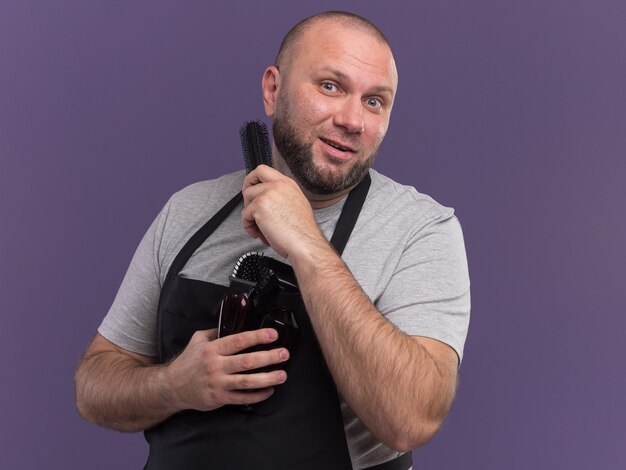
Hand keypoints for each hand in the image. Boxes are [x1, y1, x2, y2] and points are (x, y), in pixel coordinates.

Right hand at [166, 328, 289, 410]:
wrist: (172, 387)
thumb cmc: (188, 362)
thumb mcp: (197, 340)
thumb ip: (215, 332)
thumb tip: (232, 322)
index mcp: (212, 349)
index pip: (238, 341)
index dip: (257, 337)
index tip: (272, 334)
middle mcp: (216, 366)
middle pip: (246, 362)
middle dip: (268, 357)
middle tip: (284, 354)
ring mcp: (218, 383)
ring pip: (247, 382)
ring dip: (267, 378)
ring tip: (282, 375)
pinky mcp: (219, 398)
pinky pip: (242, 398)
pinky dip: (257, 396)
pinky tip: (269, 390)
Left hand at [241, 165, 323, 259]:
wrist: (306, 244)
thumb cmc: (302, 233)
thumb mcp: (295, 205)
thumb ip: (280, 197)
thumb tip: (265, 200)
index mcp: (288, 184)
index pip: (263, 170)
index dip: (253, 179)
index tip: (251, 190)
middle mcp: (279, 185)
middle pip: (251, 178)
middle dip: (246, 192)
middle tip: (250, 208)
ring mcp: (269, 194)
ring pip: (247, 197)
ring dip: (250, 215)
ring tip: (261, 229)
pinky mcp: (260, 206)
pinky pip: (245, 215)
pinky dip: (249, 227)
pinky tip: (260, 235)